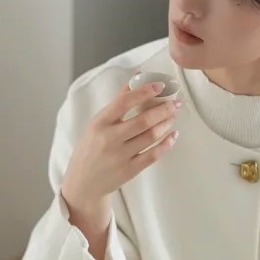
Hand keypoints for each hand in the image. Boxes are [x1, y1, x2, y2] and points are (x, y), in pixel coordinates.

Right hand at [62, 81, 180, 211]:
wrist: (83, 183)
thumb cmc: (92, 148)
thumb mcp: (98, 123)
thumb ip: (118, 101)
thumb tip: (137, 76)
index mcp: (100, 123)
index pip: (125, 102)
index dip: (145, 92)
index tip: (160, 86)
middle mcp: (109, 139)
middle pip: (144, 120)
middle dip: (164, 109)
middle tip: (176, 103)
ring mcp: (120, 156)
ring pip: (151, 137)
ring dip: (167, 124)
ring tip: (173, 117)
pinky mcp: (129, 171)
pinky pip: (153, 155)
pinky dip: (166, 144)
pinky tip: (172, 135)